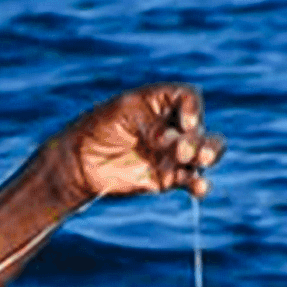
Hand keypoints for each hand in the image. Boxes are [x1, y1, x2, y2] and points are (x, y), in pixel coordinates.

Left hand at [51, 83, 223, 201]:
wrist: (78, 162)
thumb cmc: (98, 128)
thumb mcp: (122, 113)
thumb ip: (152, 122)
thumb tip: (175, 139)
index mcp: (163, 103)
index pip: (189, 99)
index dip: (193, 110)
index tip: (184, 125)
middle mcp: (173, 127)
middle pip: (201, 130)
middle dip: (201, 139)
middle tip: (184, 151)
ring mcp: (172, 154)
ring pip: (203, 155)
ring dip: (207, 157)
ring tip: (200, 162)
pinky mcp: (167, 178)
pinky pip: (190, 181)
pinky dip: (198, 185)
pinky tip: (199, 188)